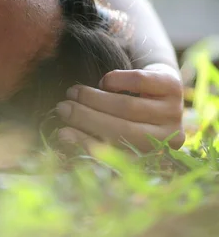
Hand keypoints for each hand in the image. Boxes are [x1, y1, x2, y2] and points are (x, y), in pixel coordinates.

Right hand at [55, 63, 184, 153]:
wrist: (154, 85)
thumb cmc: (125, 115)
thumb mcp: (111, 129)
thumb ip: (89, 135)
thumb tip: (63, 136)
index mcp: (153, 156)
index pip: (117, 154)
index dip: (87, 143)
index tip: (62, 132)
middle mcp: (169, 137)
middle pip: (123, 130)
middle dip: (87, 118)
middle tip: (62, 107)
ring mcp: (174, 112)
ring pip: (127, 107)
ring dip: (94, 98)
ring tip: (73, 92)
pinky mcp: (173, 86)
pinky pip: (139, 81)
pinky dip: (115, 80)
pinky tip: (104, 82)